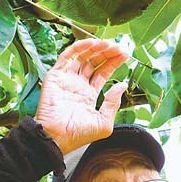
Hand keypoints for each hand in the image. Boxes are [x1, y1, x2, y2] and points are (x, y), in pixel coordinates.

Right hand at [34, 39, 128, 154]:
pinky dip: (79, 48)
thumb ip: (113, 103)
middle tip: (119, 47)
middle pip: (94, 62)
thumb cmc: (78, 135)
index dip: (113, 63)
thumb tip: (122, 85)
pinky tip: (92, 43)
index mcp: (89, 95)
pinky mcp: (55, 76)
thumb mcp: (104, 122)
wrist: (57, 138)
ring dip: (95, 48)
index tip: (125, 55)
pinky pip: (67, 57)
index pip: (103, 73)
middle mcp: (78, 85)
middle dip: (107, 53)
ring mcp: (66, 79)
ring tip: (109, 44)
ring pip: (82, 57)